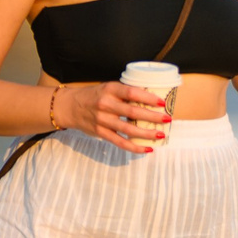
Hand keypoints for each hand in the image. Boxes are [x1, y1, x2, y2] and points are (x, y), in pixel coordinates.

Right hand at [55, 81, 170, 151]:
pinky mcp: (100, 132)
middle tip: (167, 119)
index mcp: (110, 89)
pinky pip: (120, 142)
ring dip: (147, 133)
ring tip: (161, 135)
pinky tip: (148, 149)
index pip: (132, 92)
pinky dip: (134, 147)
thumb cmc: (95, 96)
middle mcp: (106, 104)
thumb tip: (153, 99)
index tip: (162, 103)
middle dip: (152, 117)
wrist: (69, 106)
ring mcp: (102, 120)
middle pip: (133, 112)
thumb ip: (126, 93)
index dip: (148, 98)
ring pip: (128, 129)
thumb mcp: (108, 88)